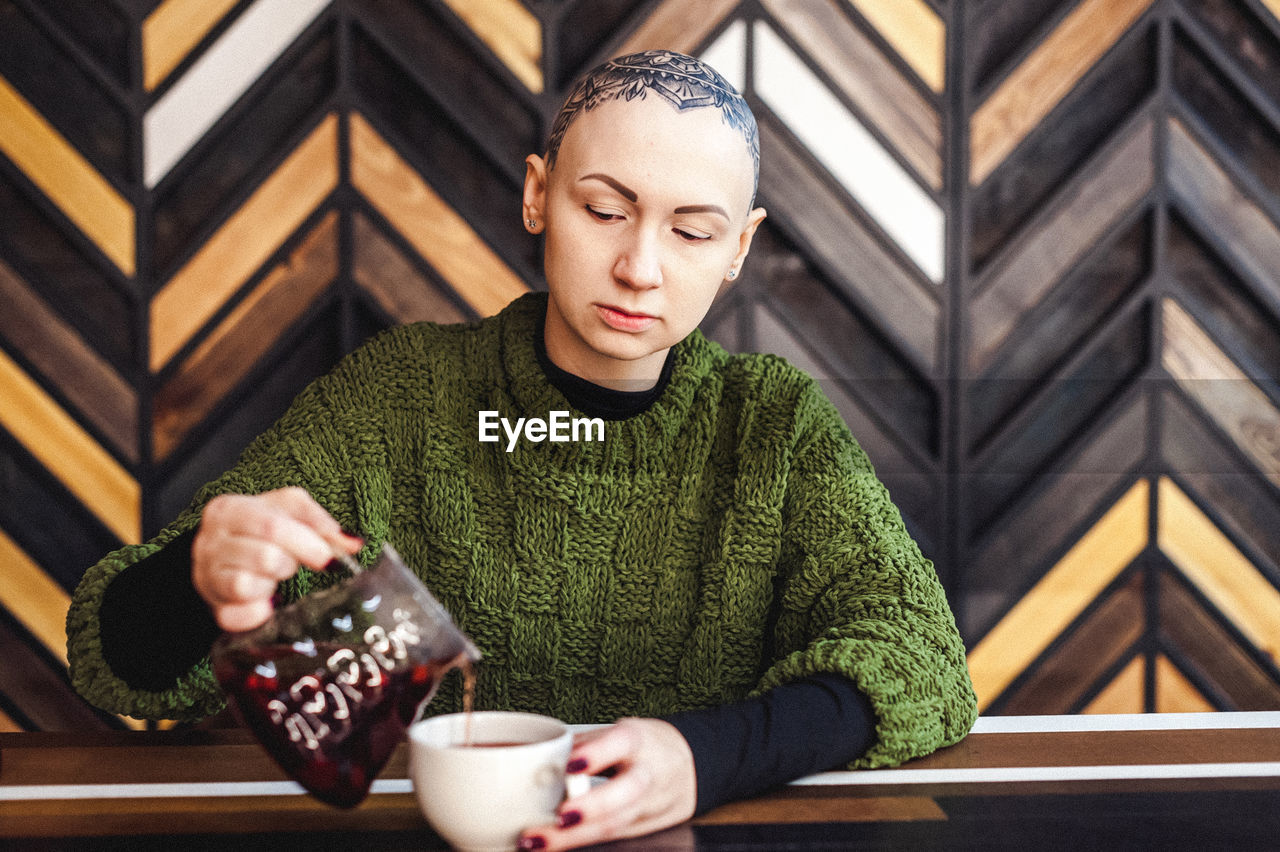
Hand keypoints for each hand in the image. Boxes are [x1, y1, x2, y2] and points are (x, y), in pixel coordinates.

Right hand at [191, 487, 361, 630]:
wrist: (223, 553)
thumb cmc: (259, 528)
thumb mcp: (288, 511)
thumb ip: (320, 522)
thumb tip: (353, 543)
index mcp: (228, 510)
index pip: (271, 527)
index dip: (306, 544)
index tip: (328, 558)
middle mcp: (209, 542)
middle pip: (264, 558)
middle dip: (289, 564)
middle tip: (291, 564)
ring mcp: (206, 576)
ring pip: (245, 587)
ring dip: (271, 585)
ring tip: (272, 577)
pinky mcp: (213, 607)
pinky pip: (236, 617)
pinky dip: (258, 613)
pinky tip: (267, 603)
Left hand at [518, 718, 695, 850]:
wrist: (686, 767)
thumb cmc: (642, 747)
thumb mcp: (619, 732)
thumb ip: (585, 744)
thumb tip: (541, 759)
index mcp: (639, 740)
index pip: (622, 742)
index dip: (597, 753)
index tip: (570, 765)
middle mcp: (647, 773)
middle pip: (627, 791)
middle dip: (593, 806)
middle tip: (560, 815)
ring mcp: (647, 805)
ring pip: (616, 823)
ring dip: (575, 836)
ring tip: (538, 839)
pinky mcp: (640, 828)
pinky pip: (610, 837)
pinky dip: (579, 842)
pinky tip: (551, 844)